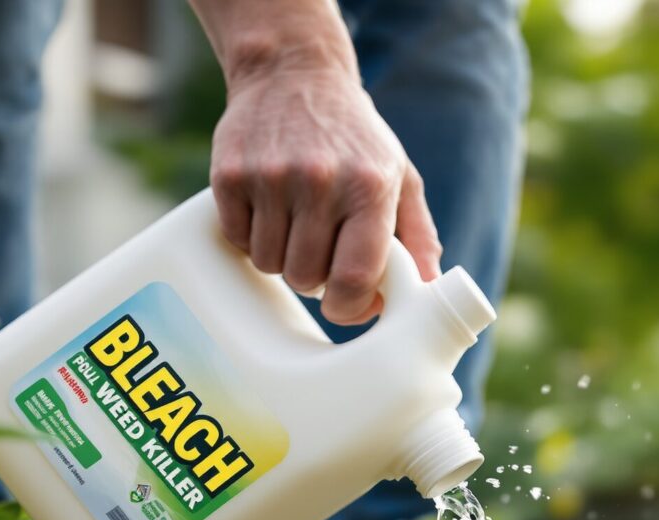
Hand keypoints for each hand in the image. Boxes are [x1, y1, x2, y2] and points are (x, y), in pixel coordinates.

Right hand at [208, 59, 441, 325]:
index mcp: (369, 187)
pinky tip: (268, 212)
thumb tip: (427, 288)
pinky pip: (238, 240)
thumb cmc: (354, 136)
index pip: (354, 277)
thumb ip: (418, 234)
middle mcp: (320, 182)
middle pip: (307, 278)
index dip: (350, 308)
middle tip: (321, 250)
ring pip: (270, 264)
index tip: (349, 305)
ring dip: (282, 259)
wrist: (292, 72)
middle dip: (315, 279)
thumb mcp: (398, 175)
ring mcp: (271, 178)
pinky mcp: (231, 175)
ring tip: (295, 227)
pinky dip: (251, 238)